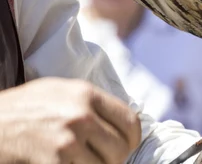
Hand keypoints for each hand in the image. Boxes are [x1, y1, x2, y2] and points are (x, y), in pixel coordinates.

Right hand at [0, 77, 141, 163]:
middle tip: (101, 159)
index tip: (126, 146)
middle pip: (120, 149)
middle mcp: (81, 115)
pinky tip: (64, 163)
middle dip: (113, 159)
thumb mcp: (60, 90)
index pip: (130, 121)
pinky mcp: (55, 161)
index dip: (132, 139)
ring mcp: (68, 140)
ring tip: (79, 160)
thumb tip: (121, 119)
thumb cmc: (23, 107)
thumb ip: (90, 102)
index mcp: (86, 94)